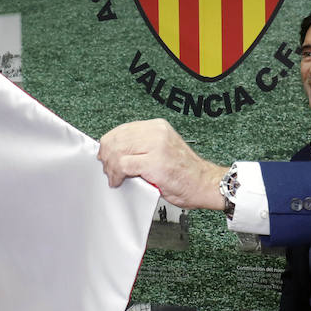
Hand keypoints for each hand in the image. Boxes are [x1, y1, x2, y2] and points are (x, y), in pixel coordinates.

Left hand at [98, 119, 228, 209]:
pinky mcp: (154, 163)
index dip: (109, 143)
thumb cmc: (185, 172)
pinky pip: (123, 165)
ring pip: (117, 151)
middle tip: (107, 169)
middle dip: (107, 156)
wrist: (205, 183)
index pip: (122, 129)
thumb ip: (142, 147)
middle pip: (117, 139)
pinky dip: (117, 175)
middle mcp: (156, 132)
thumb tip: (116, 152)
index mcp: (157, 127)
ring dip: (110, 167)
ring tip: (114, 177)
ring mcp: (156, 146)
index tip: (105, 155)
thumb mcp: (162, 150)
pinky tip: (119, 181)